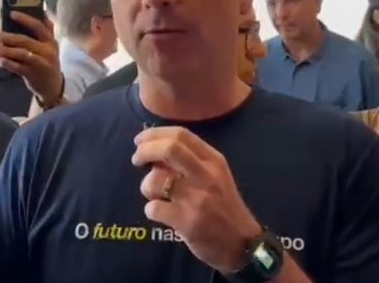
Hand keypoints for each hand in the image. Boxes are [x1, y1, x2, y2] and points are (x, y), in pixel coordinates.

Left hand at [0, 11, 62, 102]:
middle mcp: (48, 51)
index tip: (11, 13)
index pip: (39, 26)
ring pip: (22, 54)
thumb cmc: (46, 62)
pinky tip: (0, 60)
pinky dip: (8, 63)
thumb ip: (46, 31)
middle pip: (26, 41)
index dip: (25, 19)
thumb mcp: (49, 46)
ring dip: (7, 50)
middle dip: (9, 37)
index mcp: (51, 41)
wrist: (52, 86)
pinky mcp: (33, 74)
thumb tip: (41, 11)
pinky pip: (18, 67)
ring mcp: (41, 63)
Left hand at [131, 126, 261, 274]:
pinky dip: (152, 210)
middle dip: (145, 151)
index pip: (181, 135)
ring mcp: (196, 199)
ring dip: (147, 186)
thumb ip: (190, 161)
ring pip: (155, 180)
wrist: (242, 243)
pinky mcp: (187, 222)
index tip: (140, 140)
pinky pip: (153, 208)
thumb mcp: (215, 176)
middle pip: (169, 149)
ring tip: (155, 195)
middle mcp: (206, 175)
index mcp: (213, 160)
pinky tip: (162, 214)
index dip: (154, 134)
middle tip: (136, 159)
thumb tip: (155, 149)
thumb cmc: (224, 206)